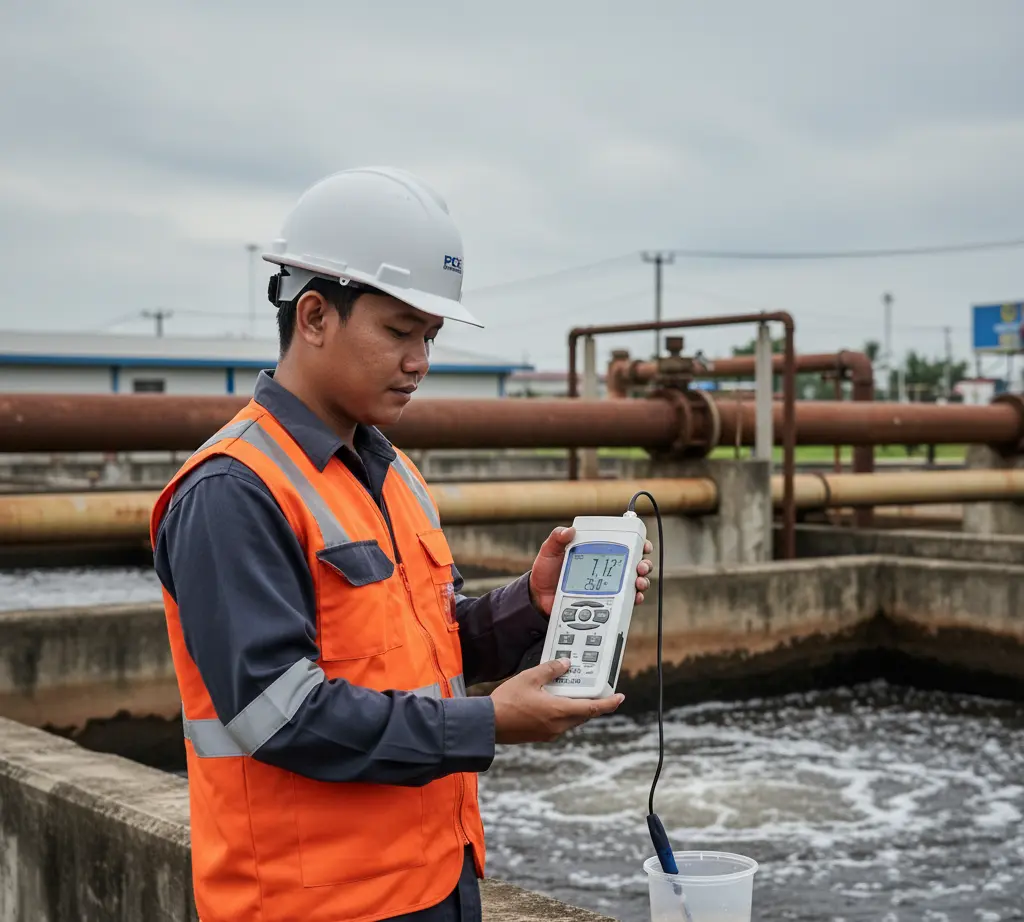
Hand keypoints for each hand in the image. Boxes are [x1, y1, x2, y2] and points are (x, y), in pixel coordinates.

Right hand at [490, 659, 624, 743]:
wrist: (488, 724)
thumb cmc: (507, 702)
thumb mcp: (530, 678)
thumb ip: (550, 670)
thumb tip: (565, 664)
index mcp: (559, 711)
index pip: (593, 708)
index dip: (609, 703)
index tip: (620, 697)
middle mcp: (558, 725)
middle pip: (584, 714)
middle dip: (592, 702)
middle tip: (595, 689)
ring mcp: (550, 733)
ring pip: (572, 719)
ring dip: (576, 707)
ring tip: (571, 691)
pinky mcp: (541, 735)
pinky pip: (560, 724)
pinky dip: (563, 712)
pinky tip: (553, 702)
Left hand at [527, 526, 654, 614]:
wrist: (539, 597)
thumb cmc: (546, 572)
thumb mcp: (549, 551)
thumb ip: (557, 538)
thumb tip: (569, 530)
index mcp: (597, 552)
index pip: (623, 545)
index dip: (638, 544)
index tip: (643, 545)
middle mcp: (606, 569)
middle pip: (635, 564)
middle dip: (644, 564)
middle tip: (640, 566)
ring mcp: (608, 586)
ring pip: (634, 583)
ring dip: (642, 581)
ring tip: (638, 582)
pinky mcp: (605, 602)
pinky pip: (624, 602)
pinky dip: (633, 600)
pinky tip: (634, 598)